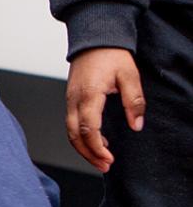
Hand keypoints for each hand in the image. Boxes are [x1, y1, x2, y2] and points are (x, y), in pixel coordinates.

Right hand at [65, 48, 144, 172]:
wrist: (94, 39)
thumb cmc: (111, 55)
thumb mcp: (130, 76)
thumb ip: (133, 102)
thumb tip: (136, 125)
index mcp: (89, 95)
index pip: (88, 129)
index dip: (97, 148)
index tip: (109, 159)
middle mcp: (74, 100)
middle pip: (74, 135)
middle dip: (88, 154)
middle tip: (105, 166)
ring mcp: (70, 100)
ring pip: (70, 131)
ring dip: (84, 148)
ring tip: (101, 159)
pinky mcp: (71, 99)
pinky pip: (72, 123)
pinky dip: (82, 137)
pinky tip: (98, 141)